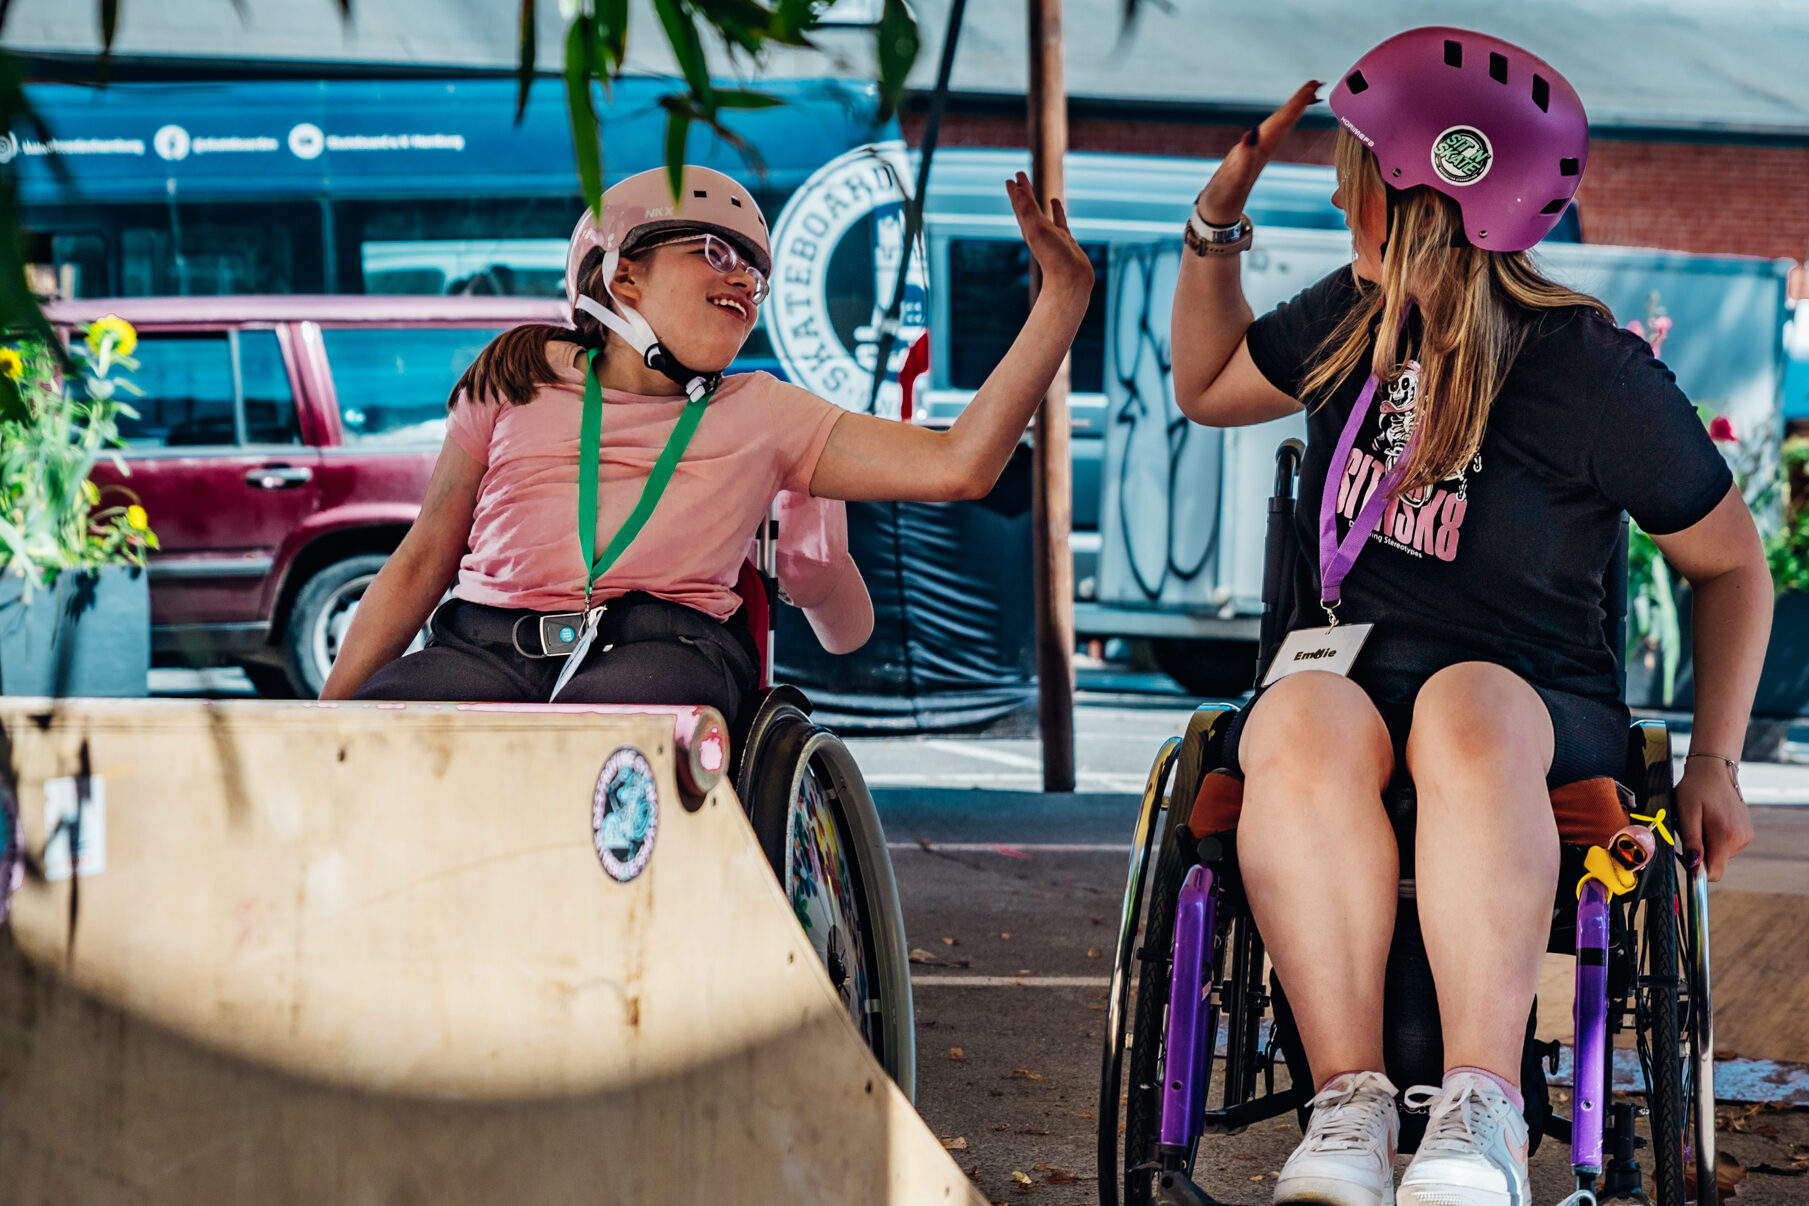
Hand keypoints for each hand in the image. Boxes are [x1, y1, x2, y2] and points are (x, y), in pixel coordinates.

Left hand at [1006, 171, 1092, 296]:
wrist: (1071, 281)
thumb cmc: (1053, 257)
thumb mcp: (1038, 229)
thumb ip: (1028, 210)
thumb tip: (1017, 189)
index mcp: (1029, 229)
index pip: (1020, 205)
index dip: (1015, 191)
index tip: (1010, 178)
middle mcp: (1037, 232)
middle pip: (1025, 207)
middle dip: (1021, 192)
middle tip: (1017, 176)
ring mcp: (1051, 235)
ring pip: (1039, 213)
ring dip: (1034, 200)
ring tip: (1029, 189)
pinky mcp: (1065, 240)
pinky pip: (1058, 220)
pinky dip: (1056, 210)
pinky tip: (1054, 202)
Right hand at [1196, 80, 1321, 225]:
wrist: (1219, 212)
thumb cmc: (1224, 196)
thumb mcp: (1232, 177)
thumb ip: (1244, 155)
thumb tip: (1253, 130)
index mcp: (1263, 148)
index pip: (1284, 120)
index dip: (1298, 102)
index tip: (1314, 84)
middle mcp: (1264, 148)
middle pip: (1286, 121)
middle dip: (1300, 102)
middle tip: (1316, 83)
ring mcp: (1257, 152)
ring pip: (1279, 127)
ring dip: (1292, 112)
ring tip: (1306, 97)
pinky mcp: (1249, 156)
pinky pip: (1268, 135)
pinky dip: (1277, 124)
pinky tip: (1277, 123)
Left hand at [1674, 759, 1753, 880]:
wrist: (1714, 771)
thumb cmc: (1696, 788)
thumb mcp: (1686, 813)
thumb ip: (1691, 840)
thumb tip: (1694, 865)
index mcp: (1726, 836)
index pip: (1714, 872)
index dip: (1697, 870)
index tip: (1684, 855)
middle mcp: (1740, 839)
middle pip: (1715, 863)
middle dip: (1699, 852)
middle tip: (1689, 829)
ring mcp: (1745, 836)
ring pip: (1720, 855)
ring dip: (1707, 844)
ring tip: (1701, 822)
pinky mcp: (1746, 833)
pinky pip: (1726, 846)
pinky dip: (1715, 839)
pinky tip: (1710, 821)